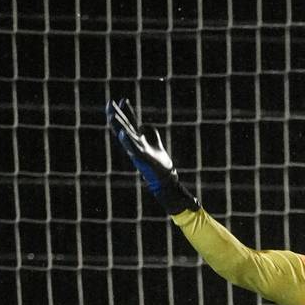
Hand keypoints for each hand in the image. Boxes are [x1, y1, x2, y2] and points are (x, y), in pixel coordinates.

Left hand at [107, 98, 197, 214]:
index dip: (130, 144)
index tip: (123, 134)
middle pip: (126, 133)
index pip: (136, 151)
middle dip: (119, 123)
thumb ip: (184, 196)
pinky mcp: (140, 134)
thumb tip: (194, 204)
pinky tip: (124, 100)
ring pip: (126, 125)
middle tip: (110, 110)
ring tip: (111, 102)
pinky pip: (133, 120)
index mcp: (143, 160)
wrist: (161, 176)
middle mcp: (137, 149)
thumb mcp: (177, 190)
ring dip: (119, 113)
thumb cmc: (168, 183)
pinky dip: (129, 111)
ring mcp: (137, 141)